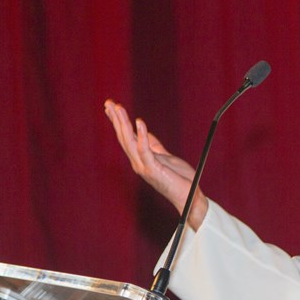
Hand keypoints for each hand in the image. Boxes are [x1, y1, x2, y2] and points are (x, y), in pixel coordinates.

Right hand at [104, 100, 207, 228]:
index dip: (118, 122)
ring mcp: (144, 167)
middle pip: (124, 138)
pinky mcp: (154, 170)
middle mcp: (139, 163)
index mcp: (141, 159)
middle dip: (116, 119)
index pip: (126, 137)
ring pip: (130, 142)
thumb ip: (154, 145)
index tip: (111, 106)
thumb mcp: (166, 157)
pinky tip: (139, 122)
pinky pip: (145, 151)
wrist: (190, 197)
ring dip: (123, 124)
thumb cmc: (179, 179)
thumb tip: (144, 131)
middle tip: (109, 103)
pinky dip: (142, 136)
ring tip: (118, 109)